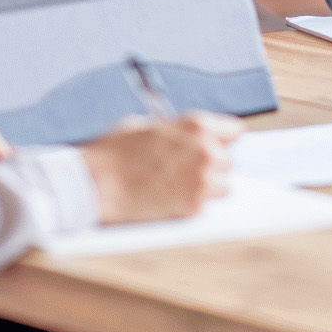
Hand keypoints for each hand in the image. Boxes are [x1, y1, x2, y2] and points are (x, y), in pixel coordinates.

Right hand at [82, 112, 239, 224]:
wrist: (96, 185)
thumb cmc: (114, 153)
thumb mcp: (145, 126)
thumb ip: (174, 131)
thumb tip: (185, 136)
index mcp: (196, 126)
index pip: (234, 131)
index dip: (222, 139)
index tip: (216, 145)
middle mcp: (206, 151)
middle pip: (229, 160)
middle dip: (212, 164)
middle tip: (187, 168)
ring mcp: (202, 180)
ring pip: (224, 186)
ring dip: (208, 186)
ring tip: (180, 185)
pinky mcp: (194, 206)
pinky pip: (207, 205)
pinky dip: (192, 203)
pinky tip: (169, 197)